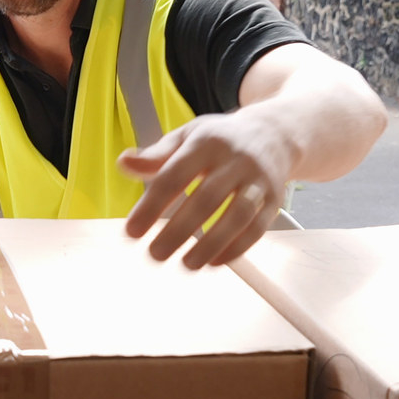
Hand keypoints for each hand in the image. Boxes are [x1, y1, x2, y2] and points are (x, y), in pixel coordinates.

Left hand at [119, 111, 298, 268]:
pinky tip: (214, 261)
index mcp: (207, 142)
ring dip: (211, 244)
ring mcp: (258, 180)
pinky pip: (257, 228)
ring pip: (238, 215)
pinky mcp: (274, 199)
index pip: (175, 175)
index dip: (152, 206)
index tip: (132, 232)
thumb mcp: (187, 137)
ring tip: (187, 264)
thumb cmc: (220, 140)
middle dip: (179, 230)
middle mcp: (236, 160)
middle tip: (155, 254)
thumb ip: (156, 155)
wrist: (273, 134)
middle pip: (207, 198)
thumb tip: (124, 164)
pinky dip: (236, 248)